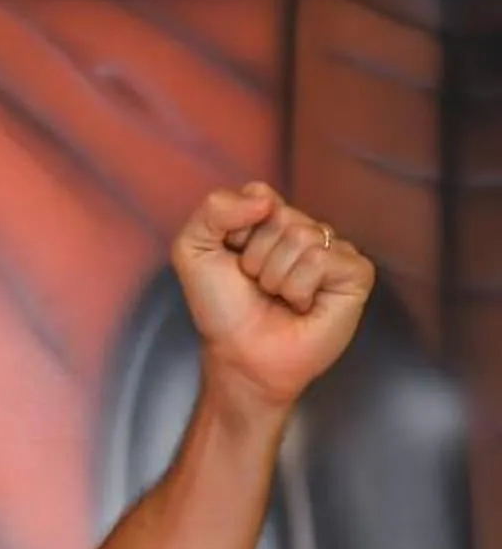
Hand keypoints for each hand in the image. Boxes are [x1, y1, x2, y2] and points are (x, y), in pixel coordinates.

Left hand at [172, 183, 374, 411]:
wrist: (241, 354)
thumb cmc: (221, 308)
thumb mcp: (193, 251)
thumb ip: (213, 210)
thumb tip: (263, 198)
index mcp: (271, 220)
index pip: (258, 194)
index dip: (235, 232)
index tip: (231, 261)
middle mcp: (305, 230)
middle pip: (279, 216)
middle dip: (256, 257)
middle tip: (257, 286)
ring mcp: (334, 250)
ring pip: (302, 236)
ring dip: (276, 276)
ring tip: (279, 298)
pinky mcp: (355, 273)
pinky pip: (322, 259)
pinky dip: (299, 287)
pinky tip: (302, 305)